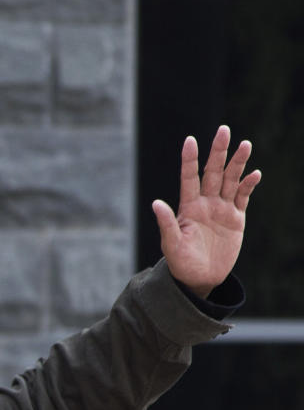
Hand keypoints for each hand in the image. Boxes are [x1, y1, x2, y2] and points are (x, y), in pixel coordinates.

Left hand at [151, 125, 261, 298]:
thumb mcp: (172, 245)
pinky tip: (254, 174)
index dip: (189, 159)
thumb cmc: (181, 263)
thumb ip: (167, 224)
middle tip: (223, 130)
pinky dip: (248, 185)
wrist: (200, 279)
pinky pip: (243, 197)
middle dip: (218, 152)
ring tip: (245, 145)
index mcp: (188, 207)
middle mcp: (205, 203)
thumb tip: (156, 203)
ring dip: (237, 163)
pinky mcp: (235, 218)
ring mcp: (221, 209)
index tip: (190, 140)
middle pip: (213, 172)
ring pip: (230, 180)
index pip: (189, 178)